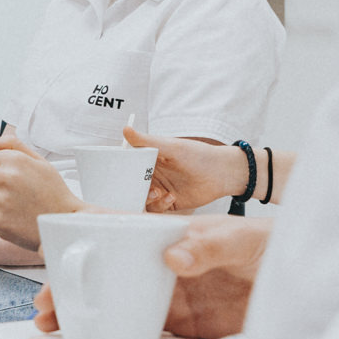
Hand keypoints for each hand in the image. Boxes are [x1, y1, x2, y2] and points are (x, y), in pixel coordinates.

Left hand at [0, 135, 76, 248]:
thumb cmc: (52, 192)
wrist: (66, 222)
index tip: (2, 178)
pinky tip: (6, 217)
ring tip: (10, 206)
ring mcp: (2, 200)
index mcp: (15, 159)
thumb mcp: (38, 161)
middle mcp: (7, 177)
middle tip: (3, 192)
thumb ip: (10, 146)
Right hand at [30, 213, 269, 338]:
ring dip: (84, 313)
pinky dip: (114, 337)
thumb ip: (214, 243)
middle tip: (44, 305)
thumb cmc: (284, 250)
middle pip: (109, 273)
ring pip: (118, 304)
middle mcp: (168, 266)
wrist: (320, 294)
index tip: (54, 251)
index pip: (123, 232)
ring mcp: (176, 298)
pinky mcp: (188, 328)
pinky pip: (144, 331)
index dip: (85, 240)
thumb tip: (173, 256)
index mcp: (176, 236)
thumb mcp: (250, 239)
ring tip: (54, 327)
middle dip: (71, 287)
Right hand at [126, 126, 248, 212]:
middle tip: (139, 189)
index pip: (127, 167)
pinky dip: (160, 205)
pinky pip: (155, 209)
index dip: (120, 172)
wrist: (222, 173)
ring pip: (141, 200)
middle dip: (132, 190)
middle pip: (131, 186)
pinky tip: (170, 196)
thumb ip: (147, 141)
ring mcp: (159, 190)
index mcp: (149, 160)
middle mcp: (151, 176)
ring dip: (146, 198)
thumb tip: (126, 130)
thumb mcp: (172, 147)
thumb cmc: (199, 155)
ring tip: (158, 193)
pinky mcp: (168, 203)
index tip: (116, 176)